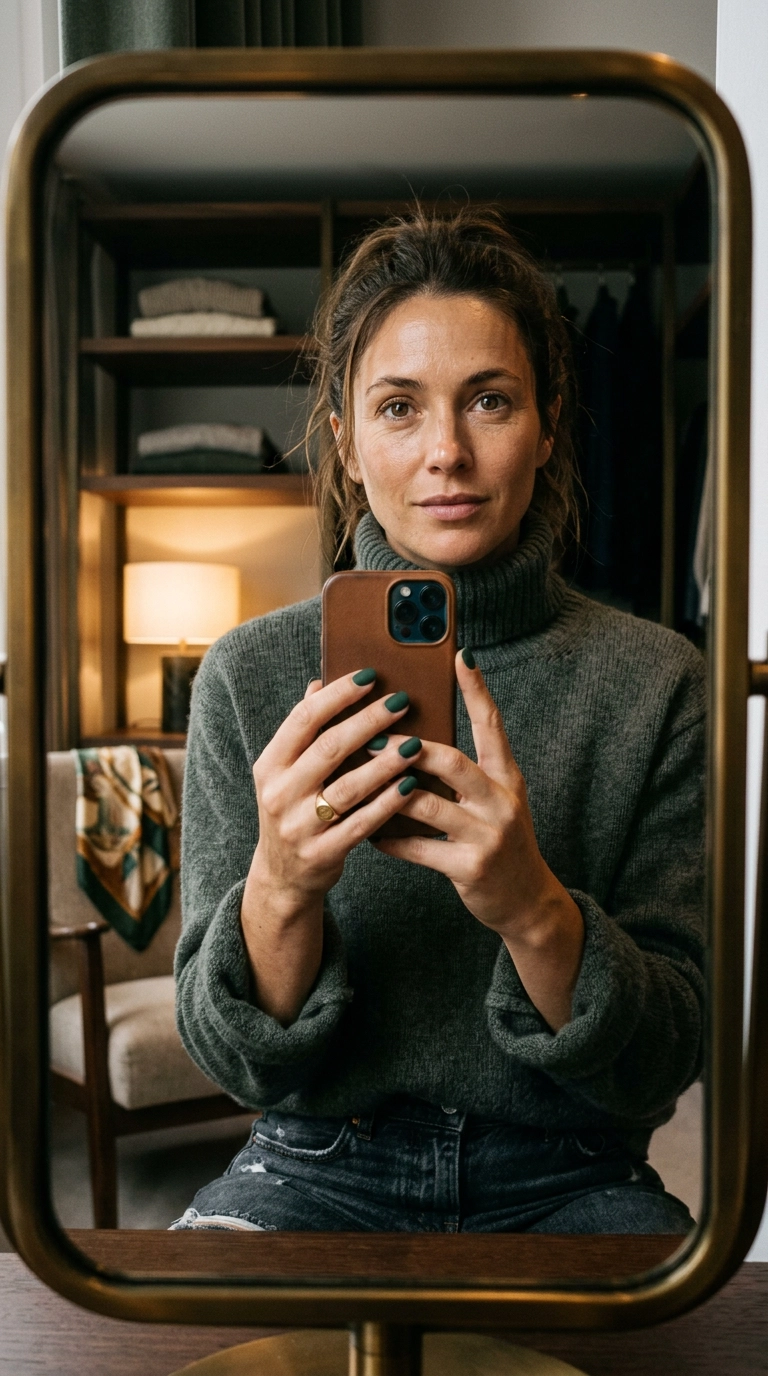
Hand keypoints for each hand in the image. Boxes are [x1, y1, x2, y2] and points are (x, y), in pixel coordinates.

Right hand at [251, 670, 418, 904]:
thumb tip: (320, 683)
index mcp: (271, 765)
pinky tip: (411, 784)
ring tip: (415, 743)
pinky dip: (388, 803)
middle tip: (401, 702)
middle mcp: (279, 793)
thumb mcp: (286, 772)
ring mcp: (299, 826)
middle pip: (329, 748)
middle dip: (369, 721)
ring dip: (385, 762)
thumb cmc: (295, 810)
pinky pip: (362, 823)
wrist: (284, 876)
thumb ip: (303, 731)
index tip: (370, 676)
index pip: (303, 719)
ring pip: (349, 787)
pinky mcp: (322, 853)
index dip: (338, 695)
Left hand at [373, 651, 583, 1029]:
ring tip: (358, 778)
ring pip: (426, 804)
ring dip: (387, 790)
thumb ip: (464, 772)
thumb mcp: (493, 800)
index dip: (477, 690)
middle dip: (409, 747)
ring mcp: (487, 835)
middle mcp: (501, 801)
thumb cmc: (498, 840)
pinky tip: (369, 832)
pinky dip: (389, 838)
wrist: (526, 900)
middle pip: (451, 761)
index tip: (461, 655)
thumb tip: (414, 738)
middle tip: (374, 734)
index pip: (492, 725)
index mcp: (507, 778)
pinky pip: (418, 847)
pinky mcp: (470, 868)